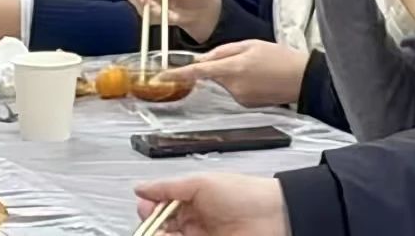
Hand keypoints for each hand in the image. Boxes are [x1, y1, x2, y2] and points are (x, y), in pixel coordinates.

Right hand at [133, 176, 286, 235]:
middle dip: (153, 227)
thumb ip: (168, 188)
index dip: (149, 210)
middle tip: (152, 224)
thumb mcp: (201, 184)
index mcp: (192, 201)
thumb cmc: (242, 194)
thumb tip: (140, 188)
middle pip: (162, 228)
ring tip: (164, 232)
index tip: (145, 209)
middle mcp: (194, 223)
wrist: (274, 217)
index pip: (161, 209)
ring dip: (162, 235)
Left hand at [179, 39, 309, 108]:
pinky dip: (240, 83)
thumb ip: (223, 51)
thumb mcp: (251, 44)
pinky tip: (258, 78)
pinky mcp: (246, 105)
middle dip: (220, 65)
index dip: (178, 74)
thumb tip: (202, 59)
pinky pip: (234, 90)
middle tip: (243, 56)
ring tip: (256, 67)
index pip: (199, 71)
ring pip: (224, 82)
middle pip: (213, 74)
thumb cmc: (279, 57)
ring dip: (232, 74)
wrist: (302, 79)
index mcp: (234, 68)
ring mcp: (239, 98)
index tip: (161, 77)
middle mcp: (234, 87)